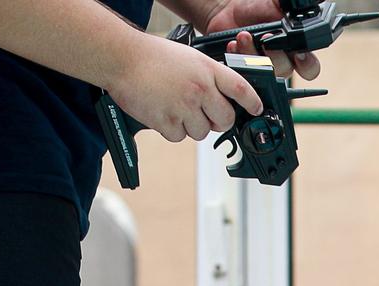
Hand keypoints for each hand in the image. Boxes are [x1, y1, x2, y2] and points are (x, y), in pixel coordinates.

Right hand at [110, 31, 261, 141]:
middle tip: (207, 116)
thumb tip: (220, 97)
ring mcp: (184, 106)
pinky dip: (171, 130)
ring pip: (201, 132)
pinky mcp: (167, 121)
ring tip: (176, 108)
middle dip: (219, 122)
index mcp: (207, 70)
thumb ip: (207, 76)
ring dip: (191, 126)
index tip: (256, 109)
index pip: (241, 89)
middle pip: (225, 120)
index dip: (252, 102)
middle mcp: (200, 89)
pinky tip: (162, 112)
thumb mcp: (189, 58)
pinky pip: (179, 137)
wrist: (122, 58)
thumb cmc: (152, 56)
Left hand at [204, 1, 322, 80]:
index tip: (298, 55)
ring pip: (263, 73)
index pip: (309, 66)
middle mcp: (280, 60)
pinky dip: (237, 58)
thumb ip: (292, 5)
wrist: (226, 9)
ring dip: (253, 54)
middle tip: (266, 40)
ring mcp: (261, 67)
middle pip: (286, 71)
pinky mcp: (244, 70)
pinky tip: (234, 44)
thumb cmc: (254, 6)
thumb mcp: (276, 2)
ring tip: (244, 36)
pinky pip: (243, 74)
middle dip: (275, 56)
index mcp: (294, 46)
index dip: (307, 65)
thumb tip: (315, 0)